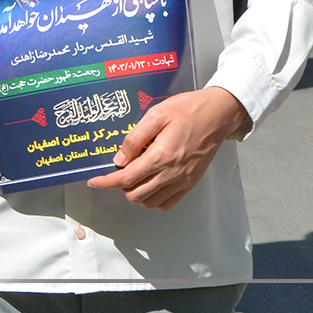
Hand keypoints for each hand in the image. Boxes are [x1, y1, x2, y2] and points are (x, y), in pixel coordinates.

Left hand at [85, 86, 248, 208]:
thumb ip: (135, 138)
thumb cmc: (189, 110)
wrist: (218, 114)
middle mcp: (173, 173)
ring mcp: (183, 181)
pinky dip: (154, 199)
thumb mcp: (156, 114)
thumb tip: (119, 159)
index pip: (126, 178)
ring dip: (137, 193)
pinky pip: (167, 203)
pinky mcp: (191, 183)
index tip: (95, 182)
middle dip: (121, 187)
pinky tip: (150, 183)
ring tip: (135, 175)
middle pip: (136, 195)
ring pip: (150, 202)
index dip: (106, 182)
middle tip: (119, 171)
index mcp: (162, 155)